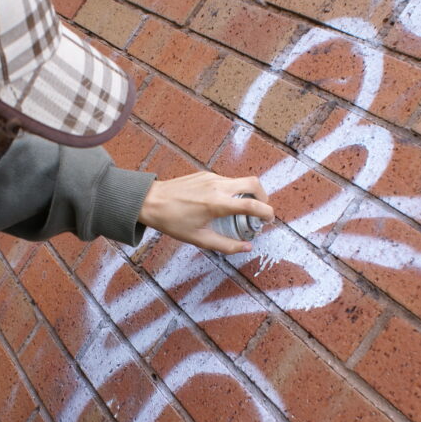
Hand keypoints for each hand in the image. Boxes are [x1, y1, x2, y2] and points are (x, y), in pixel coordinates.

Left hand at [138, 173, 273, 254]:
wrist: (151, 201)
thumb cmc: (172, 222)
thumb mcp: (200, 239)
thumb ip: (226, 245)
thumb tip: (247, 247)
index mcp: (217, 203)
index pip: (252, 205)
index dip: (267, 212)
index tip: (269, 220)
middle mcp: (217, 186)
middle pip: (254, 183)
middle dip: (264, 197)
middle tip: (261, 211)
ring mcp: (211, 177)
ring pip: (241, 180)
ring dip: (248, 194)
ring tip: (242, 211)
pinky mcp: (205, 174)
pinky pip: (227, 180)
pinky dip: (234, 190)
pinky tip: (224, 204)